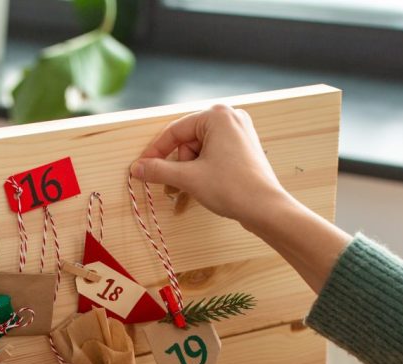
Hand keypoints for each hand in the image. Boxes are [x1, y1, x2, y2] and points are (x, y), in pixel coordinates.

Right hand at [130, 105, 287, 226]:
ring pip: (200, 149)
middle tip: (172, 187)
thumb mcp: (189, 178)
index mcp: (217, 116)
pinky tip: (203, 187)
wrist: (266, 208)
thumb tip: (136, 168)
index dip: (156, 152)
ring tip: (190, 191)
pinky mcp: (244, 148)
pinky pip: (214, 155)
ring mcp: (240, 133)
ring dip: (190, 171)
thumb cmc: (233, 188)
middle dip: (178, 166)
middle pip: (188, 140)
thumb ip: (159, 170)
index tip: (142, 168)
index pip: (175, 131)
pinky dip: (204, 170)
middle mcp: (230, 118)